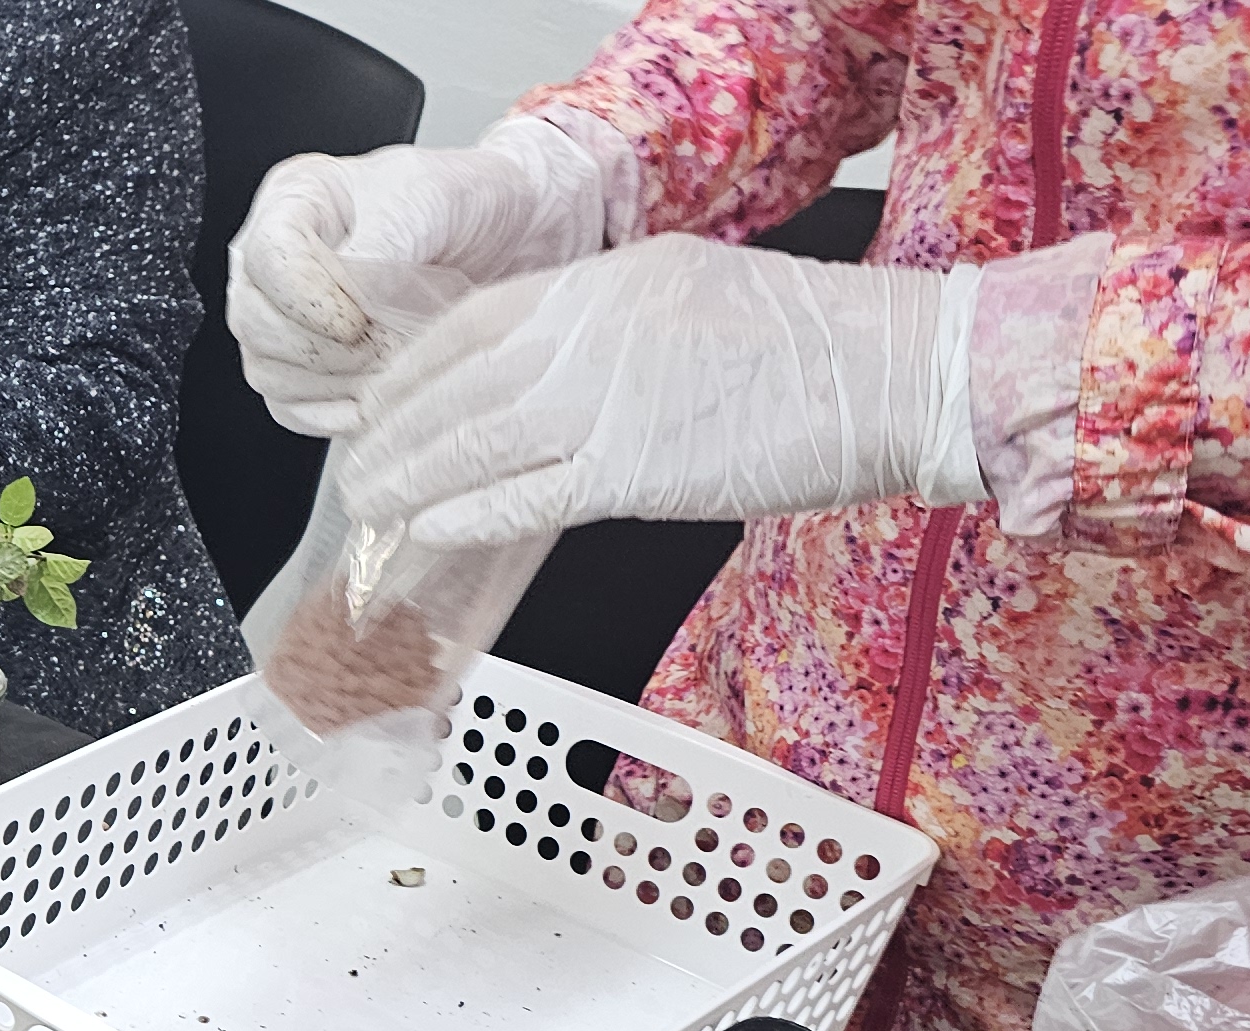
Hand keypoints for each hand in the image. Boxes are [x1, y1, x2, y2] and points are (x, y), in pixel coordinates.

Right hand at [229, 117, 610, 437]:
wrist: (504, 235)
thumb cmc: (462, 203)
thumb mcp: (428, 199)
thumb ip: (381, 247)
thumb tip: (353, 303)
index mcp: (295, 200)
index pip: (267, 258)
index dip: (306, 299)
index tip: (356, 319)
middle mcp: (276, 262)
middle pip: (254, 321)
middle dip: (323, 347)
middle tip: (385, 343)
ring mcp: (283, 316)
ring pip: (267, 369)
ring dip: (332, 382)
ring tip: (391, 364)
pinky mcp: (302, 365)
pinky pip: (289, 406)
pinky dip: (330, 412)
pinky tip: (374, 397)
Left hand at [340, 235, 981, 549]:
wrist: (894, 374)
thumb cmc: (810, 345)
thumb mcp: (687, 295)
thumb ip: (605, 329)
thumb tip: (536, 376)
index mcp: (607, 282)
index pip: (472, 323)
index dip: (410, 371)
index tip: (376, 405)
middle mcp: (595, 333)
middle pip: (458, 387)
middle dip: (394, 433)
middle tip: (355, 469)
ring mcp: (612, 401)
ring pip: (475, 444)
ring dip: (412, 480)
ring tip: (374, 508)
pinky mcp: (637, 472)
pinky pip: (526, 497)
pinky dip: (469, 515)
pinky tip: (433, 530)